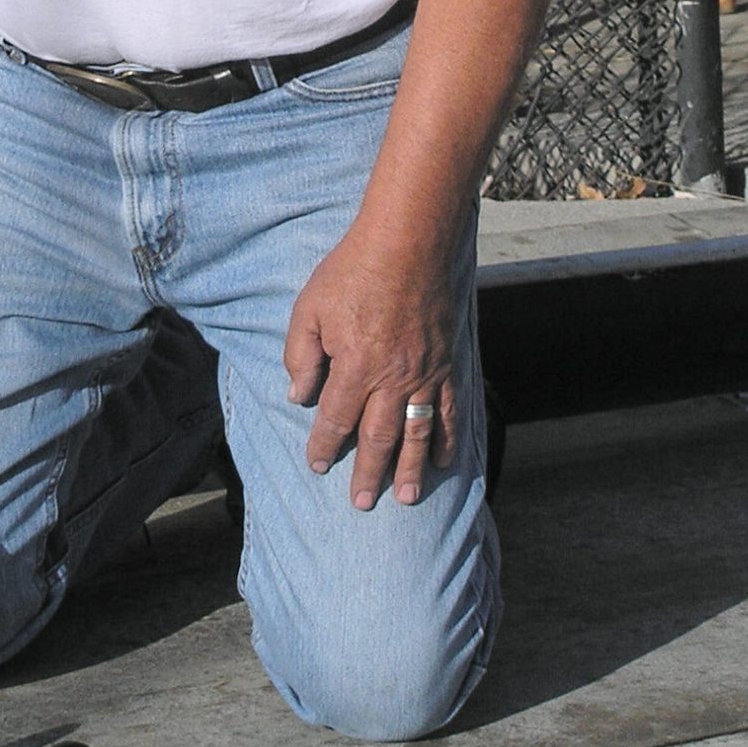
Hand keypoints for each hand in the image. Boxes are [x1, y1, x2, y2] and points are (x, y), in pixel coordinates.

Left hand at [283, 226, 461, 509]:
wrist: (408, 242)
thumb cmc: (352, 271)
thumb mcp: (310, 307)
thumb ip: (301, 354)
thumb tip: (297, 395)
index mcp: (354, 366)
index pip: (336, 419)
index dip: (325, 446)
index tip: (318, 466)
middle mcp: (391, 378)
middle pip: (377, 437)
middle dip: (368, 473)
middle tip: (361, 503)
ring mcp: (425, 374)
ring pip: (416, 433)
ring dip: (409, 469)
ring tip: (404, 497)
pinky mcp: (447, 363)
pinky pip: (450, 410)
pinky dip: (447, 439)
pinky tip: (442, 461)